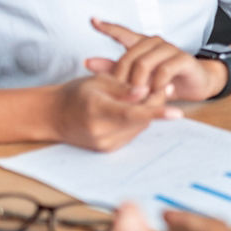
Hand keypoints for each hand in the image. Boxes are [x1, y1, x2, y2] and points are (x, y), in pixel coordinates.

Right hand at [51, 73, 178, 150]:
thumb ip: (124, 87)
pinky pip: (132, 133)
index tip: (177, 113)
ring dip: (147, 112)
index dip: (156, 112)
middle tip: (165, 85)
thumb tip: (146, 90)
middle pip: (140, 120)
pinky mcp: (107, 149)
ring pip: (139, 127)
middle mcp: (101, 131)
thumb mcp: (99, 81)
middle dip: (156, 103)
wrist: (53, 116)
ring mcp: (104, 143)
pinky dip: (137, 121)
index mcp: (97, 109)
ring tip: (145, 95)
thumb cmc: (77, 93)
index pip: (132, 113)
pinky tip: (132, 109)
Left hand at [87, 18, 230, 101]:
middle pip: (130, 56)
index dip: (108, 27)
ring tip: (136, 98)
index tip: (92, 21)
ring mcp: (170, 49)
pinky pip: (164, 71)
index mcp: (142, 44)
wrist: (195, 84)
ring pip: (145, 63)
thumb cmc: (164, 79)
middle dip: (122, 77)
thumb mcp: (137, 77)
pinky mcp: (183, 59)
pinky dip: (156, 85)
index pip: (123, 32)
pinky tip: (154, 94)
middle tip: (119, 95)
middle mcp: (155, 43)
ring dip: (138, 83)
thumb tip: (88, 63)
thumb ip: (114, 69)